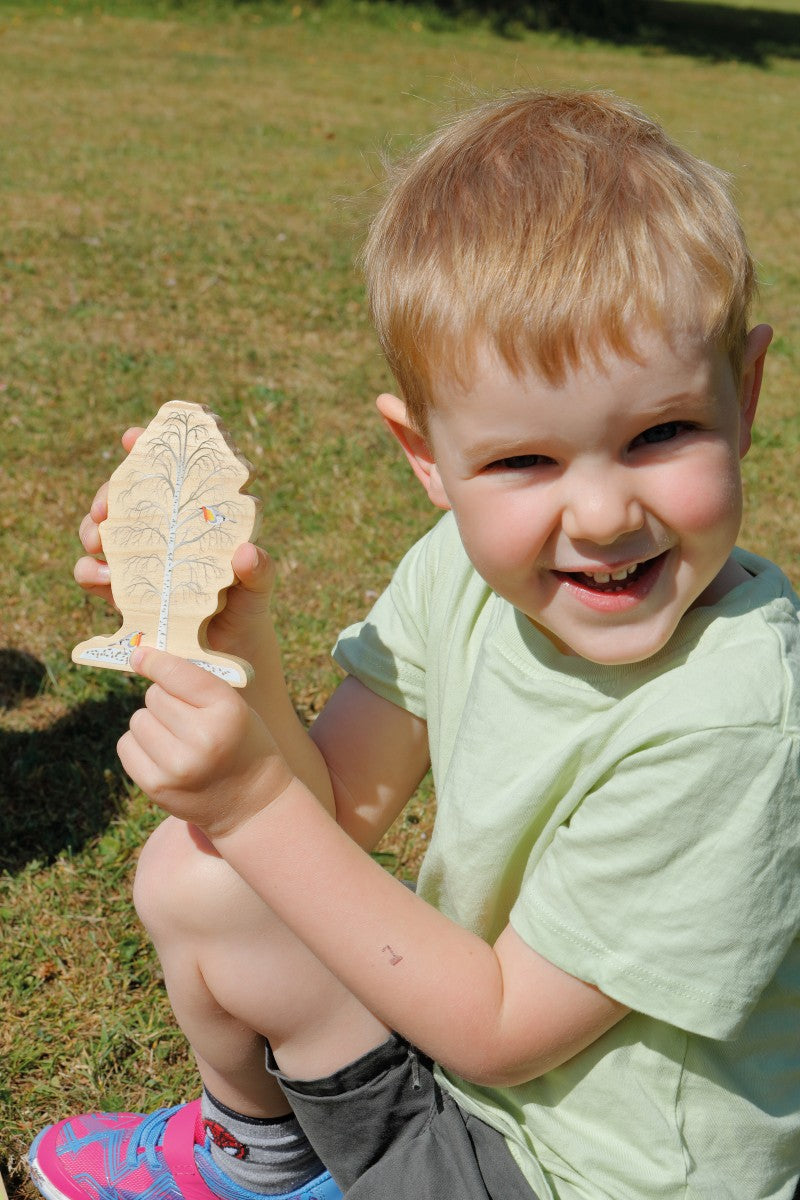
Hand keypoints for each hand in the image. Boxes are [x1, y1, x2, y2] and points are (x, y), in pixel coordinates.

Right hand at [74, 427, 275, 662]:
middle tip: (105, 508)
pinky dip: (90, 571)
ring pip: (103, 528)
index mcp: (196, 514)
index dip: (150, 448)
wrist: (228, 649)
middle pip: (127, 495)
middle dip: (109, 493)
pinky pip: (94, 572)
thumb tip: (245, 553)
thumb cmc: (248, 604)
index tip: (132, 438)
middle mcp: (163, 528)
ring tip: (99, 540)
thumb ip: (259, 569)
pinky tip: (100, 576)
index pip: (171, 472)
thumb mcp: (259, 584)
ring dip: (93, 528)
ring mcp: (140, 555)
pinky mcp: (123, 588)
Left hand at [118, 647, 293, 837]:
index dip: (154, 661)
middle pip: (154, 695)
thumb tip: (141, 658)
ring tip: (177, 738)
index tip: (140, 654)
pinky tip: (163, 754)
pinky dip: (139, 744)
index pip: (177, 673)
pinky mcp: (157, 786)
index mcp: (227, 710)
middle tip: (187, 718)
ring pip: (138, 719)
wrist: (252, 804)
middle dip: (165, 699)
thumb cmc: (242, 743)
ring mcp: (177, 766)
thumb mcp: (235, 707)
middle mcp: (202, 738)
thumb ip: (196, 685)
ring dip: (152, 722)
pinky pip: (126, 745)